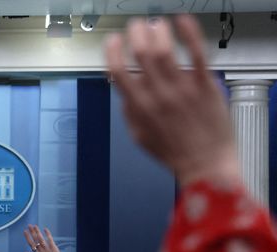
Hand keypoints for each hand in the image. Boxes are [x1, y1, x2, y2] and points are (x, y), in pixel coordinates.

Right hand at [105, 16, 239, 187]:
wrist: (205, 165)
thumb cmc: (173, 153)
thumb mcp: (139, 136)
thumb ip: (129, 111)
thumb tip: (123, 90)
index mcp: (139, 107)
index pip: (118, 71)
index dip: (112, 51)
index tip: (112, 40)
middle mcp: (158, 95)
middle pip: (141, 53)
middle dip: (135, 33)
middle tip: (136, 26)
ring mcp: (182, 88)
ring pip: (165, 49)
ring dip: (157, 31)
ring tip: (156, 24)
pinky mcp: (204, 85)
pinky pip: (196, 52)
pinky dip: (188, 33)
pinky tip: (182, 22)